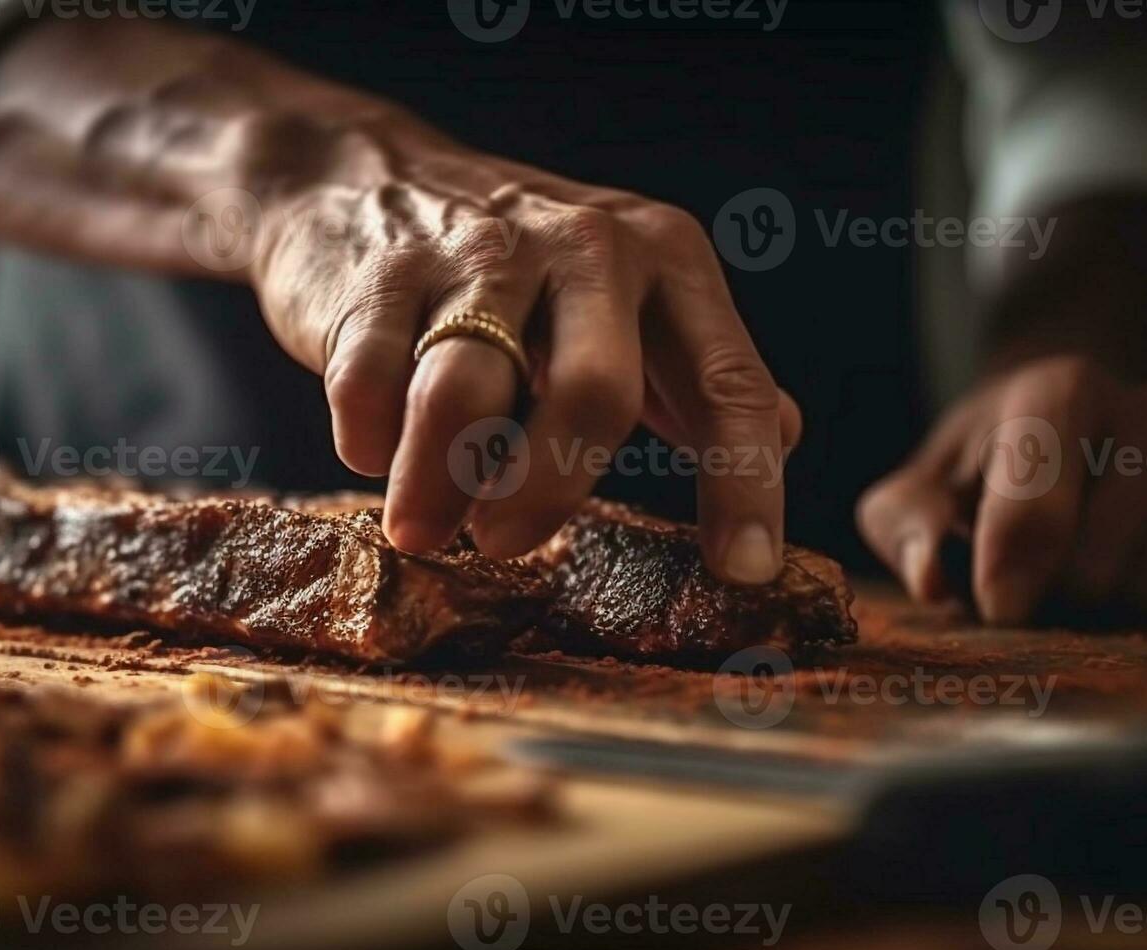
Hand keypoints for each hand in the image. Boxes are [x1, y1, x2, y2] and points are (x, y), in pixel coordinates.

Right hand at [248, 133, 798, 577]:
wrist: (361, 179)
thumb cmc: (512, 268)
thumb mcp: (622, 295)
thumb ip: (693, 366)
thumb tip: (785, 435)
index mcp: (664, 259)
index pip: (727, 383)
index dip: (744, 485)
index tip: (745, 572)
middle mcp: (587, 246)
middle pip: (594, 392)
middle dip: (549, 491)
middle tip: (506, 544)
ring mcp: (478, 253)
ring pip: (465, 398)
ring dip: (438, 485)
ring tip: (425, 527)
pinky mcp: (378, 274)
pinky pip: (372, 387)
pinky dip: (370, 442)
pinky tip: (374, 452)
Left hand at [857, 354, 1146, 622]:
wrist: (1090, 417)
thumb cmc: (992, 467)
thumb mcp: (926, 485)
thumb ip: (906, 527)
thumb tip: (931, 579)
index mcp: (1061, 392)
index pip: (1038, 507)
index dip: (1010, 573)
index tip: (999, 606)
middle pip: (1101, 569)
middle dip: (1060, 594)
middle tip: (1046, 570)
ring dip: (1117, 605)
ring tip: (1099, 561)